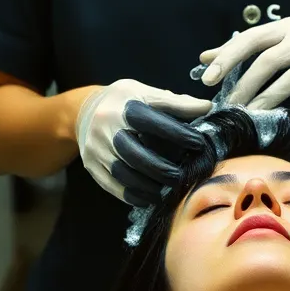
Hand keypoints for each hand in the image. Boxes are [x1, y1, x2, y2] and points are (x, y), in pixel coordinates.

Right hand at [75, 79, 211, 205]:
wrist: (83, 111)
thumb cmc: (124, 102)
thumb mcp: (145, 92)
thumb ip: (174, 102)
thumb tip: (206, 107)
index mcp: (123, 104)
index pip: (152, 121)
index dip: (178, 133)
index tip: (199, 144)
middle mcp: (105, 126)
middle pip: (135, 154)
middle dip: (161, 169)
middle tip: (181, 176)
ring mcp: (95, 147)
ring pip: (123, 174)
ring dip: (148, 186)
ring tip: (168, 189)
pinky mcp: (90, 164)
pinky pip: (112, 186)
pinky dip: (133, 195)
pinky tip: (150, 198)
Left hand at [198, 17, 289, 131]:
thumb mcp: (280, 43)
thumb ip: (245, 49)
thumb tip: (205, 58)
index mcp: (287, 27)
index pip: (252, 39)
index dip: (228, 58)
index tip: (207, 80)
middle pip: (269, 60)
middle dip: (245, 85)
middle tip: (229, 106)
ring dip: (270, 99)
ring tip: (252, 115)